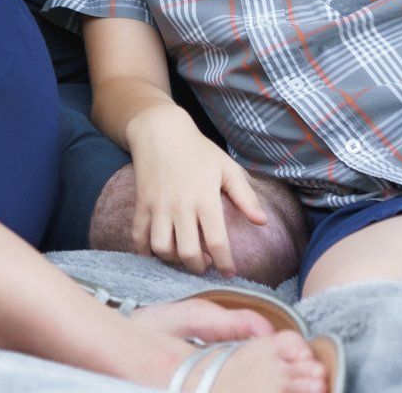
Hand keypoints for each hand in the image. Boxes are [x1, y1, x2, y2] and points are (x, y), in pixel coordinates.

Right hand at [128, 106, 268, 276]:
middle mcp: (181, 206)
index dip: (225, 263)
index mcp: (205, 199)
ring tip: (182, 255)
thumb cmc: (198, 149)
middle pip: (188, 252)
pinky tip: (157, 251)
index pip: (217, 242)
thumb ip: (245, 196)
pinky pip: (138, 236)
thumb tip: (263, 222)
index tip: (229, 272)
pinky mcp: (141, 204)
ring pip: (161, 248)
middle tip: (205, 263)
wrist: (160, 130)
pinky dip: (145, 251)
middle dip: (198, 267)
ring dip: (173, 260)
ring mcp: (158, 206)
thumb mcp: (226, 168)